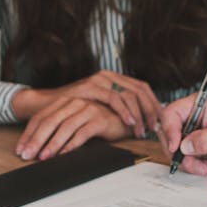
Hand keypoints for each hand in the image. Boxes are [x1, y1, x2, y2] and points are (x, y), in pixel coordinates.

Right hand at [12, 70, 160, 137]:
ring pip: (130, 94)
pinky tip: (131, 123)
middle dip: (151, 110)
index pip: (142, 88)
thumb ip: (119, 111)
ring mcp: (99, 79)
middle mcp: (108, 76)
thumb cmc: (74, 112)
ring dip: (140, 114)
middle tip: (156, 128)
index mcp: (114, 79)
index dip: (154, 104)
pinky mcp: (90, 87)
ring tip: (143, 131)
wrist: (46, 106)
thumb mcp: (101, 109)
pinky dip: (125, 111)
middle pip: (140, 89)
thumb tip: (143, 124)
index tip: (161, 120)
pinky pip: (114, 98)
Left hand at [14, 97, 128, 160]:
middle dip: (36, 140)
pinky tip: (64, 154)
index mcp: (65, 101)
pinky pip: (83, 133)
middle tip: (27, 155)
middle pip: (50, 121)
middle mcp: (75, 102)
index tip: (20, 150)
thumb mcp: (75, 122)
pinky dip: (72, 145)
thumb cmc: (99, 121)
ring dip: (52, 144)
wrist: (126, 117)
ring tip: (43, 157)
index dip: (29, 134)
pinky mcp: (100, 119)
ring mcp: (88, 109)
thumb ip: (59, 128)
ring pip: (65, 127)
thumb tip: (38, 147)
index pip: (41, 117)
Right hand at [157, 96, 206, 174]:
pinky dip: (193, 166)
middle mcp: (192, 119)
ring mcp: (193, 134)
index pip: (171, 114)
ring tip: (204, 166)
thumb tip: (184, 147)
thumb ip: (203, 141)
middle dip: (178, 152)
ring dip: (187, 162)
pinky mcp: (196, 148)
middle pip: (168, 134)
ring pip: (175, 150)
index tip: (176, 147)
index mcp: (197, 106)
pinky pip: (185, 159)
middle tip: (190, 161)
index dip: (169, 131)